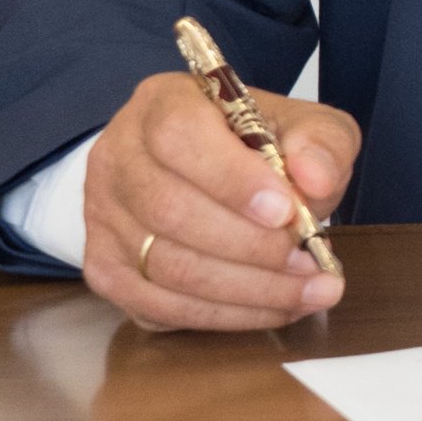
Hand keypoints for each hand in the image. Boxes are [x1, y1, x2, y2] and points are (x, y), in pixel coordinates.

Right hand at [82, 72, 357, 331]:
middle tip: (312, 263)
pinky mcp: (106, 269)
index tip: (285, 211)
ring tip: (309, 292)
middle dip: (251, 247)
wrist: (210, 170)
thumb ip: (320, 142)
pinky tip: (273, 308)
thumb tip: (316, 179)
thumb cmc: (258, 144)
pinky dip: (223, 316)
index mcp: (161, 105)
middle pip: (169, 210)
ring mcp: (102, 217)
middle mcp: (117, 158)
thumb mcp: (303, 124)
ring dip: (246, 289)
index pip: (179, 136)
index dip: (231, 179)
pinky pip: (158, 306)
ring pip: (164, 266)